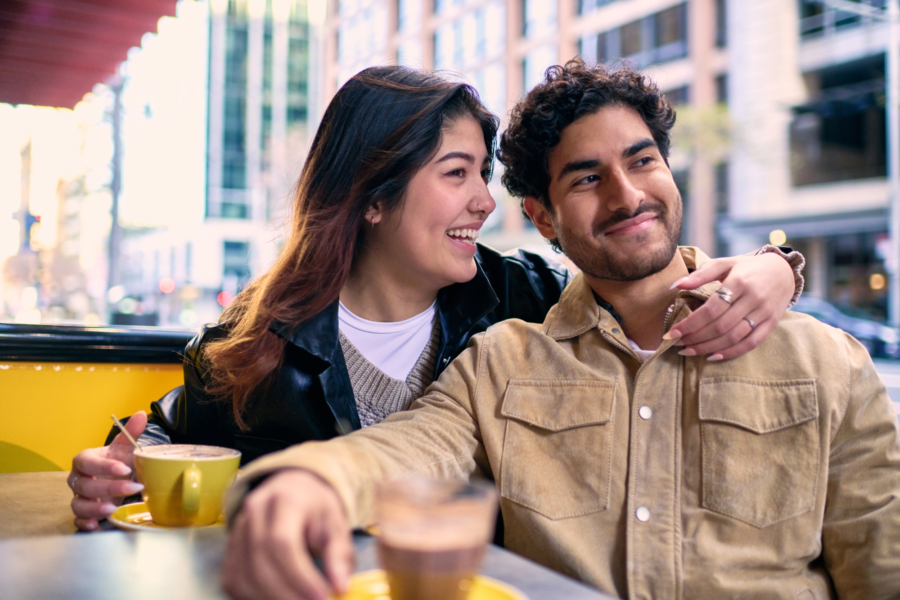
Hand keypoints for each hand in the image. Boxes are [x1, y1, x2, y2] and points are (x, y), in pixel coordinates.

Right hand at [68, 411, 146, 530]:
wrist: (116, 478)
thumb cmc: (117, 461)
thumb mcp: (124, 448)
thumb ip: (130, 433)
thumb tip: (141, 414)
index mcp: (85, 461)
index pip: (87, 462)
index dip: (103, 466)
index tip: (124, 468)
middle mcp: (78, 479)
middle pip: (85, 486)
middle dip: (109, 488)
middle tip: (134, 487)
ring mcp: (79, 497)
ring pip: (78, 504)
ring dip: (94, 508)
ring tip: (112, 509)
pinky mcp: (83, 513)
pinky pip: (77, 520)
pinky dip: (85, 523)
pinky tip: (97, 525)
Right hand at [221, 469, 354, 599]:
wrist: (292, 490)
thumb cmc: (316, 508)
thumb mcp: (336, 523)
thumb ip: (339, 554)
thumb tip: (341, 587)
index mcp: (285, 499)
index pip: (283, 542)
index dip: (300, 576)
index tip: (322, 596)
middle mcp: (255, 511)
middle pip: (261, 561)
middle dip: (286, 593)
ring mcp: (237, 528)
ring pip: (243, 574)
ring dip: (269, 598)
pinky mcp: (229, 547)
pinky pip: (233, 579)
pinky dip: (253, 596)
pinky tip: (276, 599)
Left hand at [665, 252, 793, 359]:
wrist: (783, 271)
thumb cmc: (747, 267)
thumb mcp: (725, 263)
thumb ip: (701, 274)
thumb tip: (675, 285)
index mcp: (739, 282)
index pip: (711, 309)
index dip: (690, 323)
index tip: (671, 333)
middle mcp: (753, 299)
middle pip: (721, 326)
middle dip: (696, 338)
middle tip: (677, 344)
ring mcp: (764, 313)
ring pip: (734, 337)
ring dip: (708, 348)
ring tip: (689, 351)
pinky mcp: (771, 324)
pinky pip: (751, 343)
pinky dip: (731, 353)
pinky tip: (712, 356)